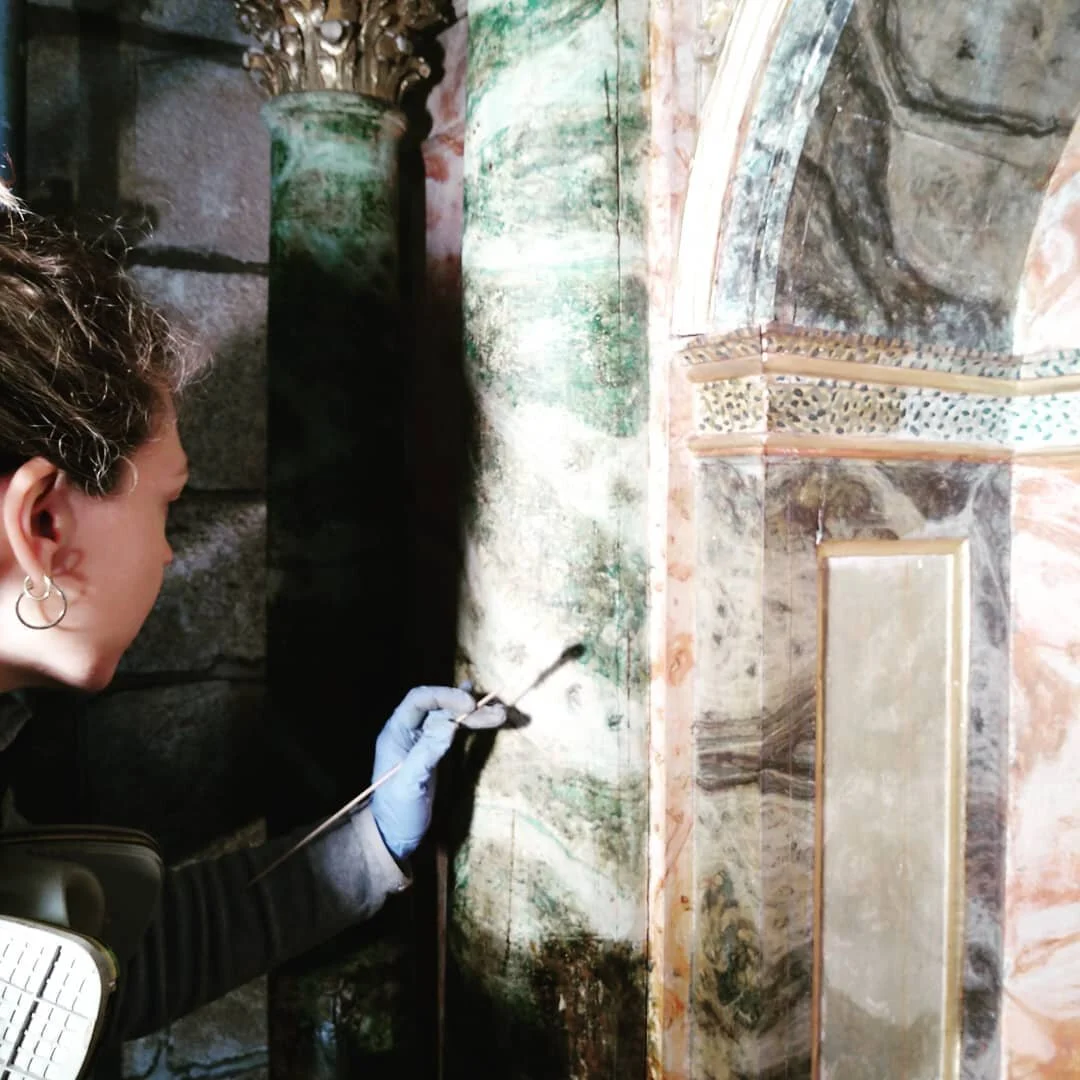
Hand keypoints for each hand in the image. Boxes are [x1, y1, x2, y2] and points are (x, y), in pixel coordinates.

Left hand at [370, 686, 504, 860]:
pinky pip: (453, 729)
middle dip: (468, 706)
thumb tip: (450, 725)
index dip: (445, 696)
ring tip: (501, 713)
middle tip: (498, 711)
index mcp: (396, 732)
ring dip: (475, 715)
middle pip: (441, 707)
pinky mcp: (435, 751)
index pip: (419, 700)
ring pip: (450, 717)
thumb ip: (426, 754)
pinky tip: (482, 710)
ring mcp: (422, 740)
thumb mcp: (409, 786)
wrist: (394, 835)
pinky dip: (470, 722)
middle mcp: (409, 730)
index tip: (470, 705)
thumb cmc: (397, 812)